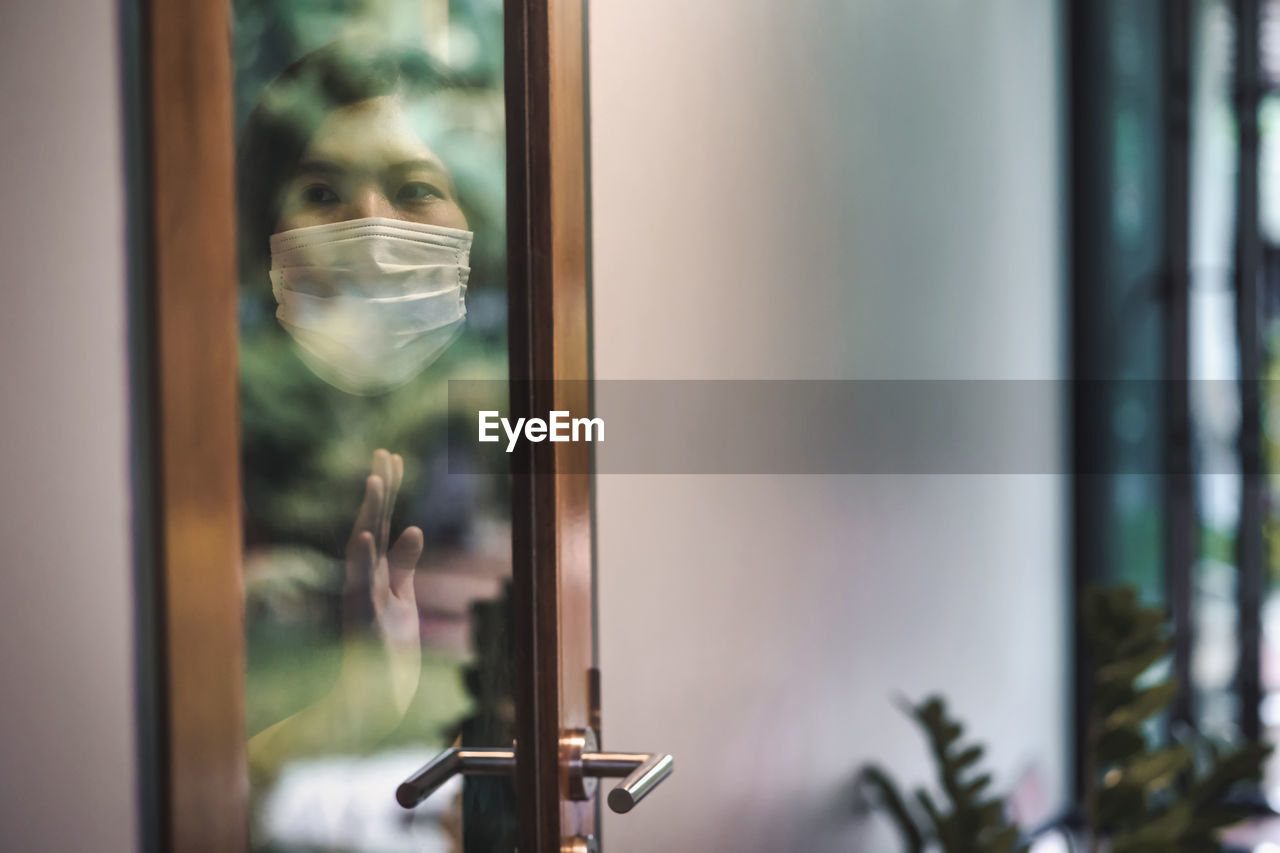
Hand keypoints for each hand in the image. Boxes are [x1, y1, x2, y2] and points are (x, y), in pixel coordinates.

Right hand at [246, 450, 423, 780]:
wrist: (376, 701)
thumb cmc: (387, 649)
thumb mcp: (402, 600)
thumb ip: (404, 565)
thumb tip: (415, 528)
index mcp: (374, 573)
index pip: (381, 521)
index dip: (386, 490)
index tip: (393, 456)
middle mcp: (363, 581)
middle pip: (371, 526)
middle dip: (379, 491)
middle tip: (386, 453)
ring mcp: (361, 601)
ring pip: (361, 551)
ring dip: (369, 515)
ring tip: (376, 481)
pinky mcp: (365, 623)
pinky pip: (363, 588)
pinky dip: (365, 561)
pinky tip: (368, 535)